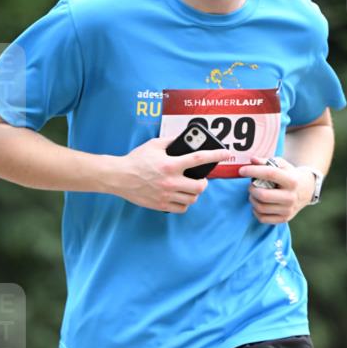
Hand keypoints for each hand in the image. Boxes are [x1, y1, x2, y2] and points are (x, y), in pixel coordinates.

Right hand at [112, 137, 231, 212]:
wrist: (119, 177)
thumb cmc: (136, 160)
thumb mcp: (154, 145)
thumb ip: (172, 142)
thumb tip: (187, 139)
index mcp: (171, 164)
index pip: (200, 159)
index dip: (216, 155)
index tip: (227, 154)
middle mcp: (170, 181)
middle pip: (200, 187)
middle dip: (204, 183)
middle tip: (200, 179)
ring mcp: (166, 195)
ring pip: (192, 199)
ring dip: (194, 193)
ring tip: (189, 188)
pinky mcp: (161, 205)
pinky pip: (182, 208)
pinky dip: (185, 203)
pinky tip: (181, 197)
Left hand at [238, 156, 314, 224]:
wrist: (306, 190)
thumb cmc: (289, 175)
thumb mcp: (281, 165)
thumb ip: (266, 161)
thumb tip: (252, 160)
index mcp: (291, 181)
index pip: (270, 174)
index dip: (253, 171)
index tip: (242, 170)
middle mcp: (291, 197)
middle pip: (263, 195)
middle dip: (251, 189)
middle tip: (251, 185)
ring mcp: (288, 210)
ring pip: (260, 207)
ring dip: (252, 199)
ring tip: (255, 193)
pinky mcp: (284, 219)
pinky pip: (262, 218)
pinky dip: (256, 211)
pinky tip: (259, 203)